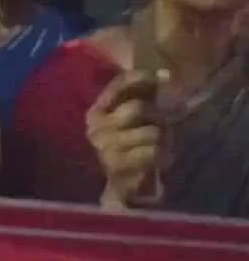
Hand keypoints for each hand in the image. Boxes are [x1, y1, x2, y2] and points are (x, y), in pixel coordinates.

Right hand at [86, 70, 167, 208]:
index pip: (117, 85)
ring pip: (151, 132)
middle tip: (161, 127)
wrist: (124, 186)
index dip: (140, 77)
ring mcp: (105, 147)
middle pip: (138, 108)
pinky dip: (164, 156)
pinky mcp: (118, 165)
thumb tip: (166, 74)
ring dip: (162, 139)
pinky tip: (158, 161)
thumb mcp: (134, 119)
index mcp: (97, 111)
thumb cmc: (132, 146)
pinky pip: (154, 152)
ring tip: (158, 147)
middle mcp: (96, 127)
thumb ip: (144, 96)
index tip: (163, 77)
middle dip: (157, 117)